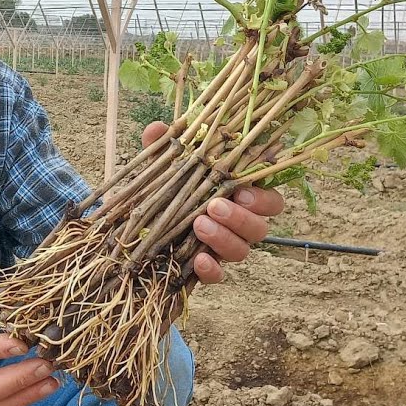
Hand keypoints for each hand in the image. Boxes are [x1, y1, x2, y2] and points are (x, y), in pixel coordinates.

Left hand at [141, 121, 285, 283]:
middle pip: (260, 227)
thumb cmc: (163, 191)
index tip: (242, 189)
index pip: (268, 198)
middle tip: (215, 206)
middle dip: (242, 217)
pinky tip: (199, 260)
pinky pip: (218, 276)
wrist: (137, 232)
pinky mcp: (205, 271)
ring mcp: (222, 249)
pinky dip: (211, 270)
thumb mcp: (163, 167)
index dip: (263, 195)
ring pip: (243, 250)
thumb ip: (164, 149)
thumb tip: (157, 129)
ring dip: (225, 238)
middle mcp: (236, 225)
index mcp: (235, 197)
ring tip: (199, 225)